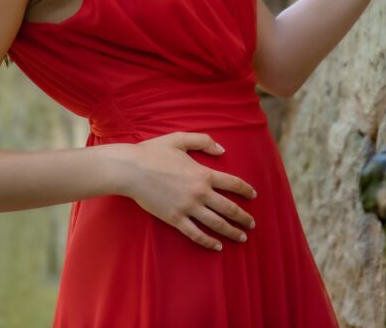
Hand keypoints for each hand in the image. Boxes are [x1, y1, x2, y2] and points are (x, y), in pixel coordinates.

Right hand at [103, 132, 256, 250]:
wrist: (131, 170)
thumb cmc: (154, 151)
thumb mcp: (181, 139)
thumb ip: (204, 141)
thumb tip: (222, 150)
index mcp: (203, 173)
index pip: (233, 183)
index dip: (246, 190)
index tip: (254, 195)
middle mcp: (199, 193)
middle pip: (229, 207)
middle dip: (243, 217)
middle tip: (252, 224)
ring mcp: (187, 208)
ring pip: (216, 223)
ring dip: (231, 231)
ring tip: (242, 237)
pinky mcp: (175, 219)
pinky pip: (195, 233)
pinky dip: (208, 242)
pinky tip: (217, 246)